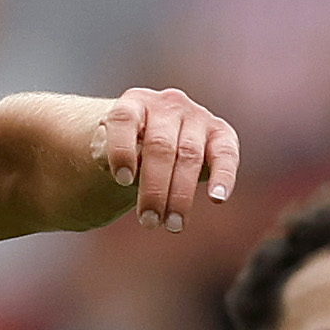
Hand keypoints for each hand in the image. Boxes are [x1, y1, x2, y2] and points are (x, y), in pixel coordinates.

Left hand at [78, 86, 242, 232]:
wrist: (152, 139)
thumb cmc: (125, 151)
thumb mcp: (107, 152)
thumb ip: (104, 155)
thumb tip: (112, 164)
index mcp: (133, 103)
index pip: (123, 120)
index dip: (122, 150)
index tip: (121, 180)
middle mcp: (166, 105)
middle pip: (159, 146)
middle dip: (154, 188)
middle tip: (149, 222)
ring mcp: (196, 116)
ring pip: (189, 156)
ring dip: (181, 194)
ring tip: (173, 225)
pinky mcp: (220, 133)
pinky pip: (224, 154)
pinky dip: (223, 176)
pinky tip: (217, 199)